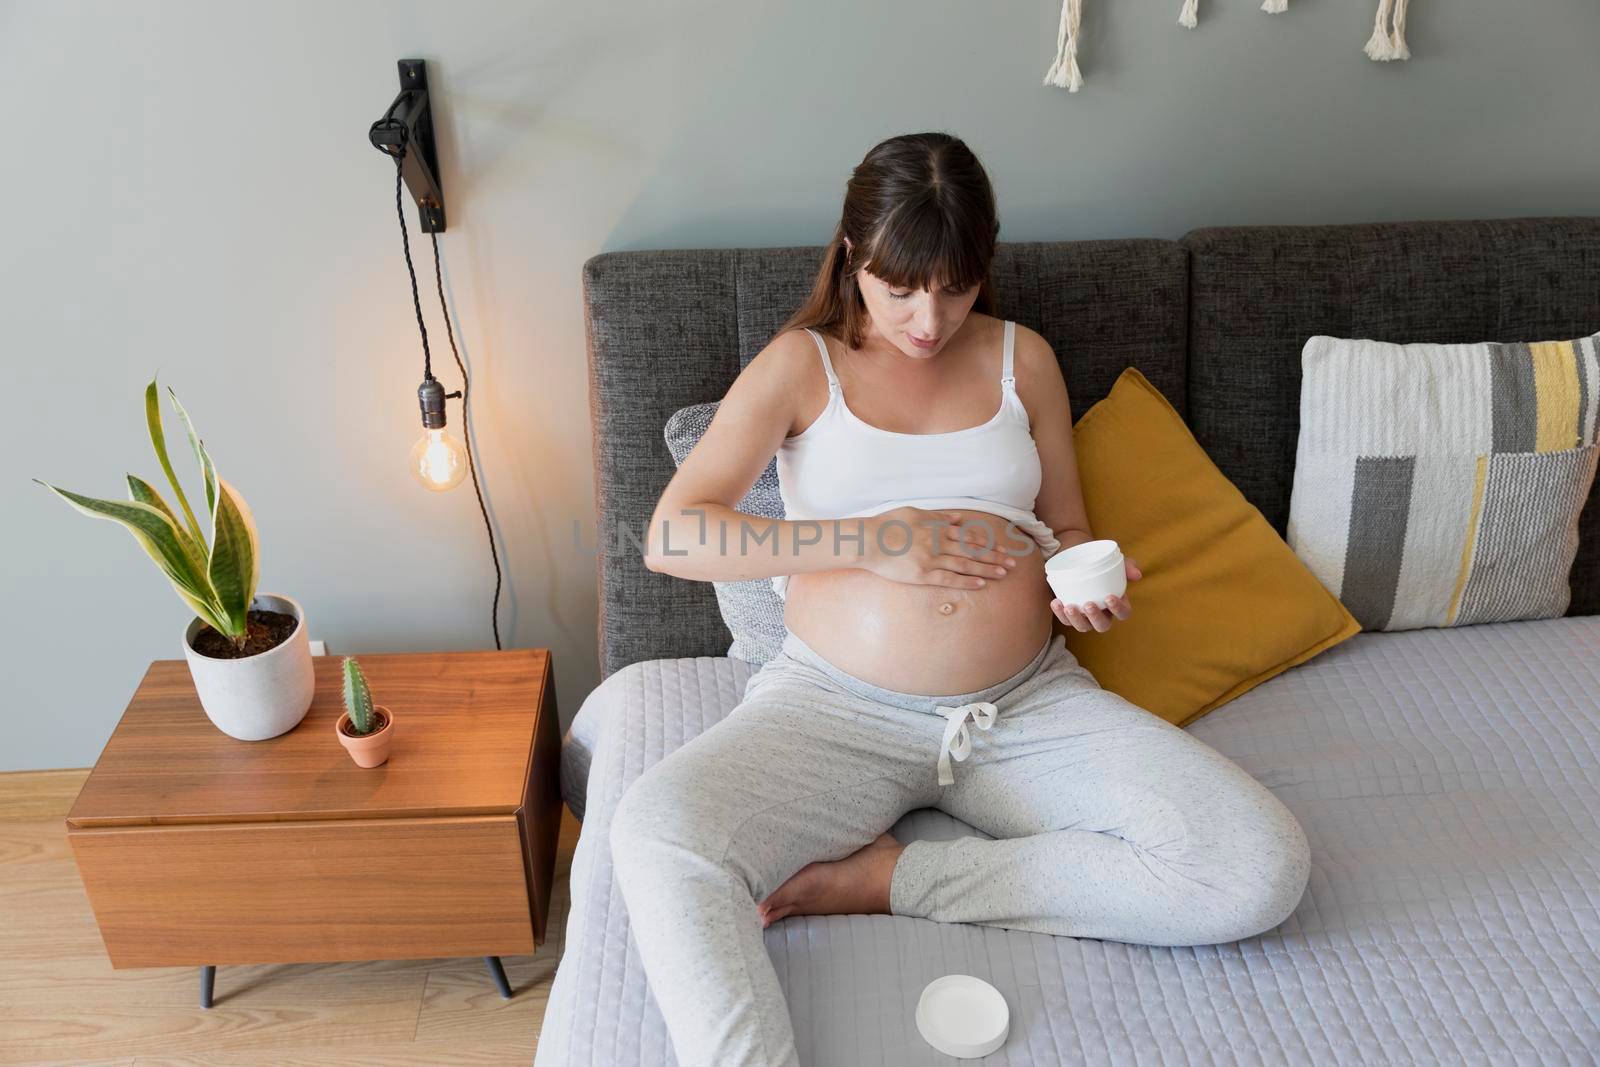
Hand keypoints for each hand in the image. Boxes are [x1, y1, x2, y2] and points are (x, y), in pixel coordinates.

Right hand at [857, 507, 1019, 588]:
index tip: (1003, 548)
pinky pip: (948, 579)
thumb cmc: (887, 525)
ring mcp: (931, 559)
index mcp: (936, 527)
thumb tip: (958, 519)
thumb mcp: (913, 513)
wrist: (867, 541)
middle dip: (994, 557)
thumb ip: (937, 517)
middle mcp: (938, 543)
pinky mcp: (922, 575)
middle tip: (1012, 563)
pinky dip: (966, 581)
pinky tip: (981, 583)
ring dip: (986, 569)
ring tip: (1003, 574)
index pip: (968, 536)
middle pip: (972, 551)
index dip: (987, 543)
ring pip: (964, 565)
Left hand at [1052, 556, 1141, 632]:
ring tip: (1069, 606)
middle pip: (1102, 625)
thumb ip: (1127, 566)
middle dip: (1095, 618)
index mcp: (1116, 604)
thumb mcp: (1114, 562)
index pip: (1123, 613)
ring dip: (1076, 619)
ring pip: (1083, 627)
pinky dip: (1059, 613)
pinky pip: (1065, 620)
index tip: (1109, 597)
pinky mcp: (1069, 614)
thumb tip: (1136, 575)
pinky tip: (1056, 602)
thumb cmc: (1100, 562)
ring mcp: (1085, 617)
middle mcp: (1102, 614)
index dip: (1118, 609)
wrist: (1078, 557)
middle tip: (1088, 604)